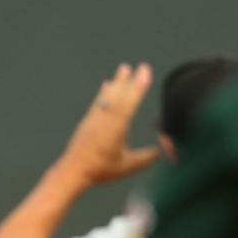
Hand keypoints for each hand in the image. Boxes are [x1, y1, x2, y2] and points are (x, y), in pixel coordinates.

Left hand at [58, 63, 160, 186]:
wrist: (73, 171)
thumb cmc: (100, 170)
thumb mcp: (128, 166)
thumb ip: (147, 157)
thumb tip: (164, 152)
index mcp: (115, 128)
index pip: (129, 103)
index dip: (138, 87)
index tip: (145, 72)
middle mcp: (105, 119)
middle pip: (119, 95)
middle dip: (131, 80)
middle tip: (140, 66)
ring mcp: (95, 118)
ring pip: (108, 96)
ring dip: (117, 82)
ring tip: (123, 68)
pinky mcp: (88, 120)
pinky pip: (98, 102)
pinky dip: (104, 92)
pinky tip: (106, 85)